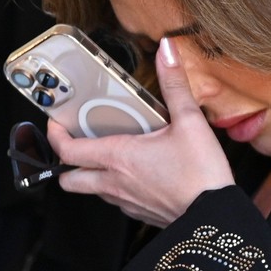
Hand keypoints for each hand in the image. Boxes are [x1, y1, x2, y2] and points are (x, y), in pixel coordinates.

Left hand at [51, 36, 234, 225]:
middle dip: (65, 162)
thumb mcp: (190, 122)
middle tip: (76, 142)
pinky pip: (115, 200)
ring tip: (108, 153)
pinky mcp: (139, 213)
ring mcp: (125, 202)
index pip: (67, 150)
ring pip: (92, 190)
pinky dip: (115, 187)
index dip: (54, 135)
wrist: (215, 221)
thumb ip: (174, 84)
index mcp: (117, 157)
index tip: (56, 122)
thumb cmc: (202, 175)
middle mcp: (113, 183)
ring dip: (91, 174)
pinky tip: (135, 173)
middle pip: (68, 179)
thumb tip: (167, 50)